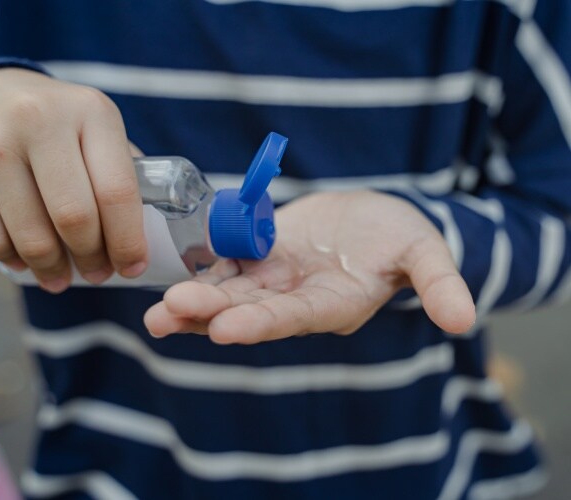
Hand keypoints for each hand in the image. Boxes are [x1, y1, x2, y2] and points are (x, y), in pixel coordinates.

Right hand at [0, 68, 146, 291]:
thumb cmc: (62, 122)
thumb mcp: (99, 129)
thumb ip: (123, 173)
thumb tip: (141, 239)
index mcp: (92, 112)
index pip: (117, 192)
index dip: (128, 241)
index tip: (134, 267)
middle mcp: (40, 122)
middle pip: (74, 217)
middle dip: (92, 258)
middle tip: (99, 274)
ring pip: (31, 235)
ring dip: (52, 268)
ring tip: (63, 277)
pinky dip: (14, 259)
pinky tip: (28, 262)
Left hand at [144, 191, 475, 342]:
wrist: (371, 219)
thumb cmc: (400, 236)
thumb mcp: (425, 251)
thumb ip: (438, 283)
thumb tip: (464, 319)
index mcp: (333, 304)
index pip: (295, 318)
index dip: (262, 323)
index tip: (226, 329)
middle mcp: (296, 299)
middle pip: (250, 310)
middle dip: (211, 312)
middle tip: (168, 313)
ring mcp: (273, 279)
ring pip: (229, 292)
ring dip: (193, 298)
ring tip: (155, 308)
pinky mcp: (258, 256)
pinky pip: (223, 263)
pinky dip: (198, 266)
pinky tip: (166, 269)